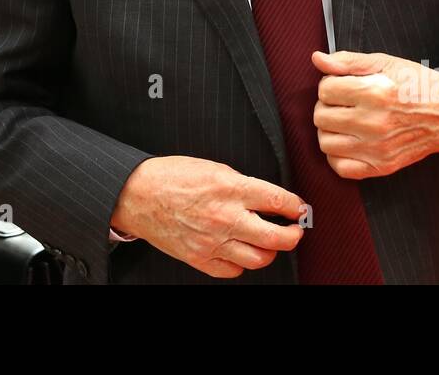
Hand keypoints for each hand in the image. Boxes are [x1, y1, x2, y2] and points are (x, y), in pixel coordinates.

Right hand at [109, 155, 305, 278]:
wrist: (138, 195)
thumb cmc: (172, 176)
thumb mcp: (213, 167)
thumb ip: (242, 184)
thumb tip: (266, 198)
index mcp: (231, 188)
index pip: (279, 201)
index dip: (297, 207)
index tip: (300, 209)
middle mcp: (226, 217)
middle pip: (277, 238)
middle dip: (293, 236)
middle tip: (294, 231)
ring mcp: (213, 242)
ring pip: (259, 259)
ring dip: (269, 251)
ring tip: (268, 242)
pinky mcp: (200, 258)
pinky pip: (233, 271)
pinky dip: (241, 263)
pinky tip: (240, 251)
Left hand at [311, 50, 438, 179]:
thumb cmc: (418, 85)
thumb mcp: (386, 63)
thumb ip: (348, 61)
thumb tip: (317, 59)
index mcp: (375, 93)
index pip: (325, 90)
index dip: (331, 84)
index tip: (343, 85)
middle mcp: (374, 123)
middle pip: (321, 116)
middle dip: (328, 105)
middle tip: (344, 102)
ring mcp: (378, 149)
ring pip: (325, 142)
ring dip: (330, 130)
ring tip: (345, 121)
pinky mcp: (382, 166)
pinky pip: (341, 168)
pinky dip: (338, 155)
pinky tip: (348, 141)